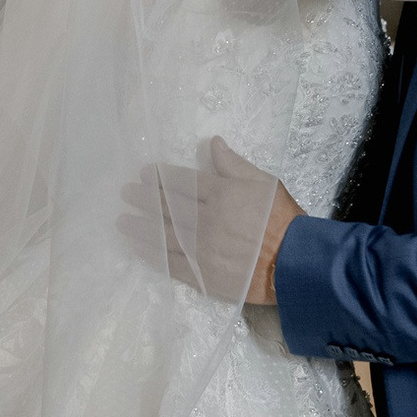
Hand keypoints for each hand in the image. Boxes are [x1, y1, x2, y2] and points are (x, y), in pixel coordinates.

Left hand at [120, 137, 303, 304]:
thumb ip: (234, 164)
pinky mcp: (203, 275)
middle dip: (144, 199)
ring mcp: (201, 249)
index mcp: (220, 194)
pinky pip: (171, 263)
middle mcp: (205, 220)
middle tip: (125, 193)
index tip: (143, 174)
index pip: (183, 183)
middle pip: (168, 207)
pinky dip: (153, 255)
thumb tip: (213, 142)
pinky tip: (138, 248)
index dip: (160, 177)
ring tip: (122, 221)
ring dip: (141, 227)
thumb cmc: (282, 218)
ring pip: (164, 235)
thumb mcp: (264, 182)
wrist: (294, 263)